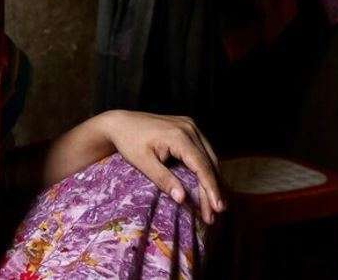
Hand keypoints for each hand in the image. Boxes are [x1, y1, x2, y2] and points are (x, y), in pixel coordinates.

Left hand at [96, 109, 225, 223]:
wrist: (119, 122)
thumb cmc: (128, 142)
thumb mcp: (142, 162)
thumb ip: (163, 179)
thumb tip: (182, 199)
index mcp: (178, 135)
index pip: (201, 166)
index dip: (211, 188)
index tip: (217, 208)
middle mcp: (189, 128)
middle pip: (209, 163)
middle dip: (213, 190)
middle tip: (214, 215)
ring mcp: (190, 126)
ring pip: (209, 158)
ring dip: (213, 181)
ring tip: (214, 206)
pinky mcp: (188, 128)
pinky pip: (203, 151)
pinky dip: (206, 170)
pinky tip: (207, 187)